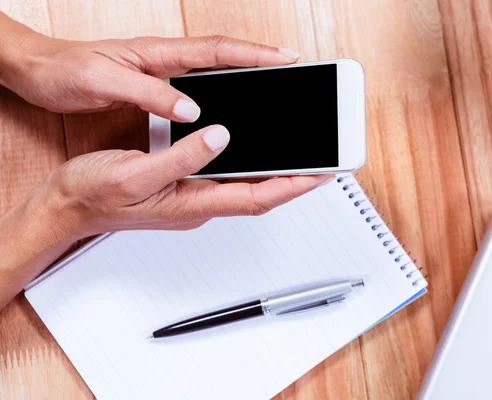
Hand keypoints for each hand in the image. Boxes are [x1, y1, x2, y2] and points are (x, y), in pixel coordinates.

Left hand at [0, 13, 298, 120]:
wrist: (36, 71)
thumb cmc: (64, 71)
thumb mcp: (104, 83)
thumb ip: (148, 95)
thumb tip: (191, 111)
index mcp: (157, 54)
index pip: (216, 50)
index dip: (253, 54)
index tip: (285, 58)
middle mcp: (165, 60)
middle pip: (225, 57)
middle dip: (261, 61)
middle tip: (292, 71)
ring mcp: (162, 72)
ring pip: (215, 71)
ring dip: (245, 75)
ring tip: (273, 86)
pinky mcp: (155, 86)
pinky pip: (199, 86)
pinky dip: (221, 91)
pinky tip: (228, 105)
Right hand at [42, 124, 332, 236]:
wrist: (66, 207)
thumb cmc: (94, 195)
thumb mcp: (137, 173)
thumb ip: (183, 157)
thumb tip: (221, 137)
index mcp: (192, 204)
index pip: (257, 197)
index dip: (294, 186)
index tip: (322, 173)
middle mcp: (198, 205)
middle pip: (260, 194)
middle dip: (295, 181)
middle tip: (323, 163)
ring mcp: (191, 198)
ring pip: (246, 187)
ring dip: (276, 175)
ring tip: (301, 157)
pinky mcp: (183, 188)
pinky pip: (227, 179)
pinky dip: (249, 167)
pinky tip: (256, 152)